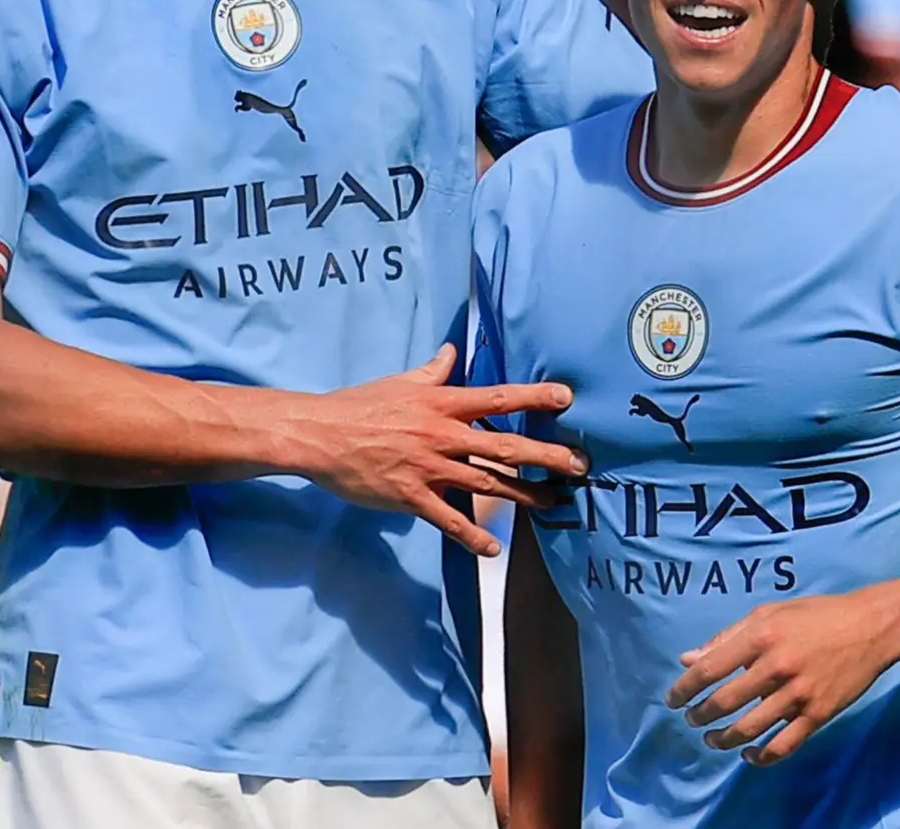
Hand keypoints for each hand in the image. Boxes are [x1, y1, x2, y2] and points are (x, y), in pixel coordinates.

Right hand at [291, 345, 585, 555]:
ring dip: (524, 495)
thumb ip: (433, 372)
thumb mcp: (401, 382)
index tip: (566, 397)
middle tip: (579, 464)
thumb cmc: (360, 405)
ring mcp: (429, 467)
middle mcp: (443, 435)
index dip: (535, 396)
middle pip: (505, 446)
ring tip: (554, 502)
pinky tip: (495, 548)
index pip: (498, 398)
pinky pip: (449, 520)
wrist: (320, 434)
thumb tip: (452, 352)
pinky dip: (473, 536)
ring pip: (487, 483)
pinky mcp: (412, 496)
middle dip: (546, 455)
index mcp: (443, 404)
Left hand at [666, 589, 899, 763]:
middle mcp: (777, 666)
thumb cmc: (815, 616)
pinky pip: (783, 745)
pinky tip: (748, 755)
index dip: (685, 688)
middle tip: (692, 719)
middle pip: (725, 702)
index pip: (710, 669)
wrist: (871, 627)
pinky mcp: (818, 714)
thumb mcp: (769, 614)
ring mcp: (798, 694)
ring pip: (749, 728)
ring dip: (723, 739)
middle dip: (700, 715)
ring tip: (712, 739)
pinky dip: (761, 756)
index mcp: (761, 636)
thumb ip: (727, 638)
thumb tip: (688, 659)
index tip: (673, 699)